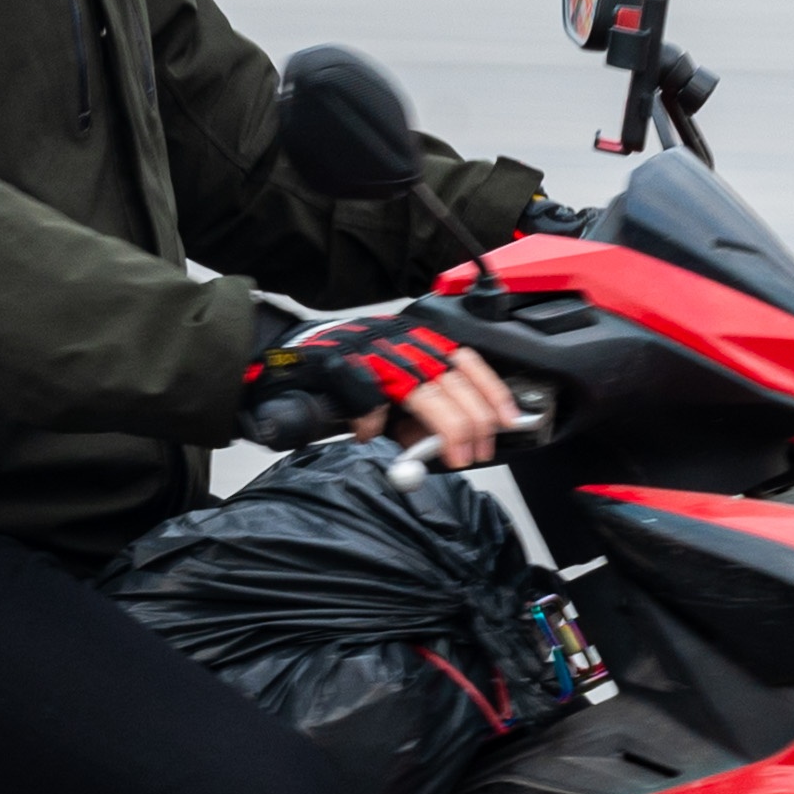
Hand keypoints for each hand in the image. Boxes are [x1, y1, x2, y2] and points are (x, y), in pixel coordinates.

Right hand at [247, 307, 524, 461]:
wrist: (284, 356)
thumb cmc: (338, 371)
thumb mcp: (390, 383)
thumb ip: (419, 406)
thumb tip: (447, 437)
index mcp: (415, 338)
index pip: (467, 360)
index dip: (492, 393)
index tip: (509, 420)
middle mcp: (398, 339)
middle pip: (452, 381)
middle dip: (473, 423)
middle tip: (477, 452)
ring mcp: (370, 351)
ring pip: (422, 391)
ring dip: (444, 429)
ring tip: (453, 455)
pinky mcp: (341, 365)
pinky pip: (369, 400)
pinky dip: (374, 425)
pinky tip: (369, 435)